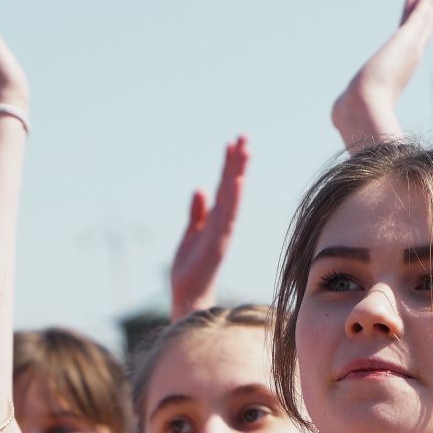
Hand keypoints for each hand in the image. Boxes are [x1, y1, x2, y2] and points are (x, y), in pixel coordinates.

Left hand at [169, 137, 248, 320]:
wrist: (188, 296)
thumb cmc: (191, 268)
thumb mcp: (190, 234)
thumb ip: (197, 212)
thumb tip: (200, 189)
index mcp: (216, 220)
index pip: (224, 187)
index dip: (229, 165)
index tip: (233, 142)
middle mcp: (223, 223)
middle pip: (232, 187)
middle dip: (238, 162)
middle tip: (243, 137)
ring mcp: (222, 233)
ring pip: (232, 198)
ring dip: (238, 174)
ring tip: (244, 151)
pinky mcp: (217, 244)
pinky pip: (228, 218)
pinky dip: (234, 200)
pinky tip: (237, 182)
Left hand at [332, 0, 432, 148]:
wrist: (365, 108)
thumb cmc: (357, 114)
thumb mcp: (349, 109)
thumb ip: (344, 111)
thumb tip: (335, 118)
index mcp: (395, 76)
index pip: (407, 51)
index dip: (412, 36)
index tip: (414, 22)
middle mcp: (407, 62)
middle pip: (420, 34)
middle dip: (427, 17)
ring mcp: (410, 49)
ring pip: (424, 22)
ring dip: (431, 4)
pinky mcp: (408, 37)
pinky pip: (421, 13)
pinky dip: (430, 0)